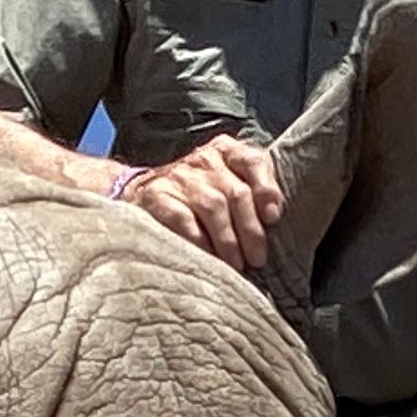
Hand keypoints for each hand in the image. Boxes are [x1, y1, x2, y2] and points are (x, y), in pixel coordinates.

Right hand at [119, 132, 284, 271]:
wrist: (141, 194)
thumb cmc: (196, 196)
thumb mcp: (226, 182)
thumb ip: (253, 192)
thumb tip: (275, 217)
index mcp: (226, 151)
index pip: (253, 161)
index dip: (267, 190)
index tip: (273, 218)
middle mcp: (204, 159)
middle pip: (237, 193)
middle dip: (251, 230)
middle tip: (257, 259)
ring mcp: (180, 177)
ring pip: (213, 207)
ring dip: (228, 241)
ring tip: (237, 265)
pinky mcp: (158, 197)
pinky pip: (184, 221)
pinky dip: (200, 243)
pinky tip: (209, 259)